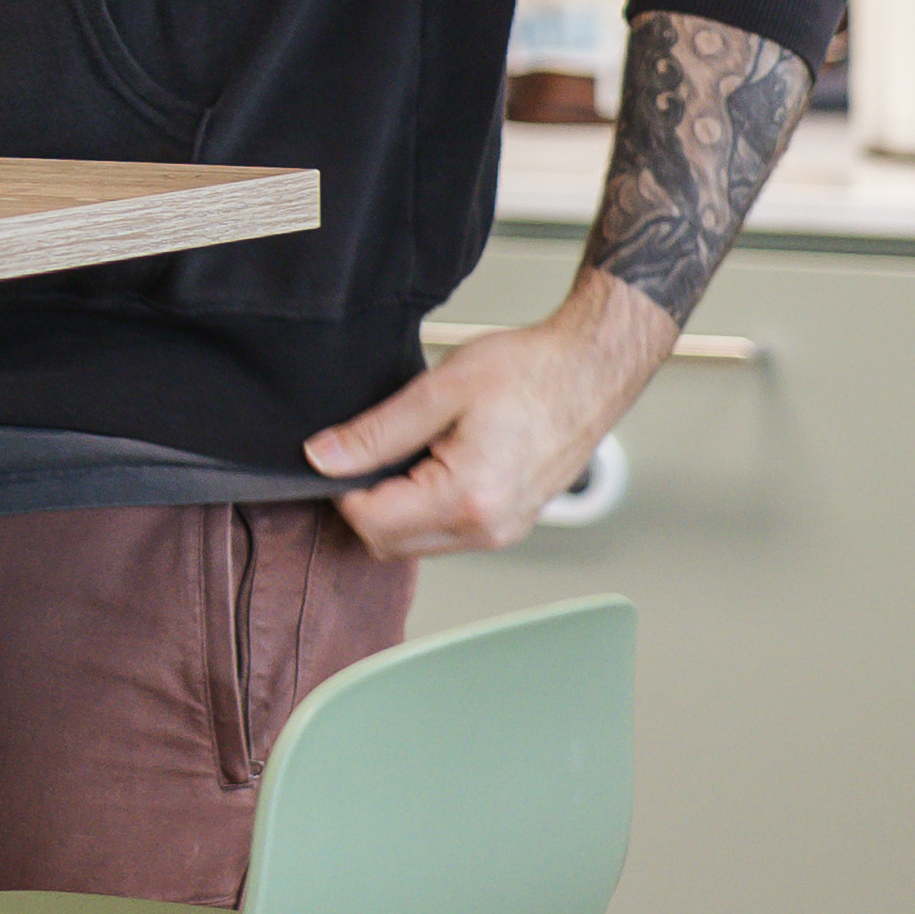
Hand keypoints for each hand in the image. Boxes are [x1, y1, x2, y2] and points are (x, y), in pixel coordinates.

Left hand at [307, 272, 672, 557]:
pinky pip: (448, 533)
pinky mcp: (512, 523)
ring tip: (410, 449)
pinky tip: (433, 463)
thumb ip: (375, 433)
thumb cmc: (530, 371)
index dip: (342, 489)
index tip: (341, 453)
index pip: (372, 524)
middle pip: (390, 545)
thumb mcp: (438, 390)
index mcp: (467, 499)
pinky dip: (425, 508)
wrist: (591, 368)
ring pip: (417, 544)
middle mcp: (488, 529)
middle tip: (370, 449)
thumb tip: (324, 458)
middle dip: (366, 504)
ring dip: (396, 508)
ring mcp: (504, 531)